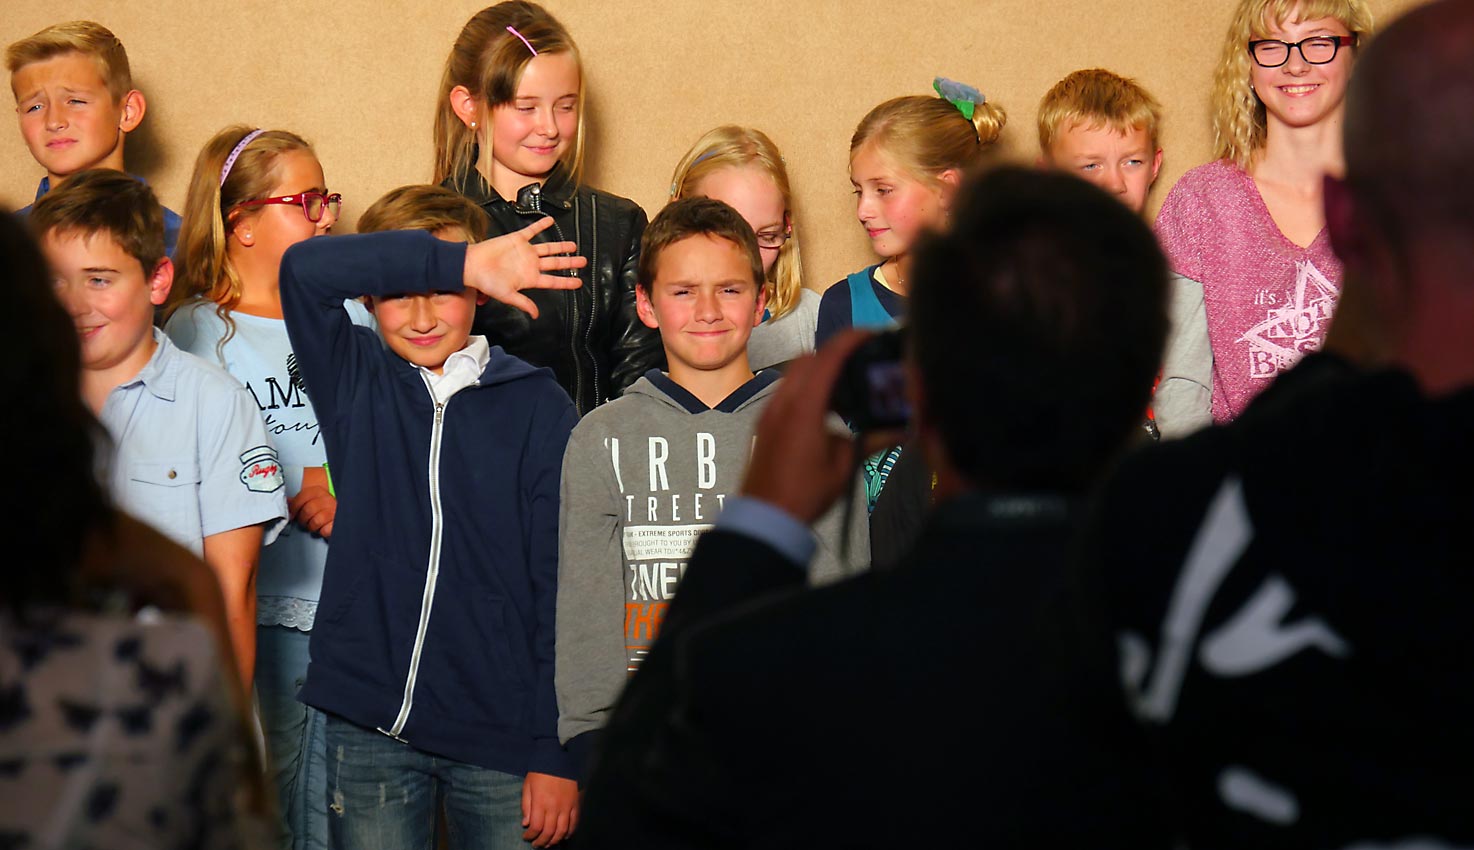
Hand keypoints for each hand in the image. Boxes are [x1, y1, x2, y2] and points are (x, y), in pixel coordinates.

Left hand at [288, 466, 335, 538]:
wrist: (340, 512)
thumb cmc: (323, 507)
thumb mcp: (311, 500)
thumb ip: (298, 501)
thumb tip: (286, 502)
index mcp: (319, 491)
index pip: (302, 497)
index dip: (294, 508)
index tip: (292, 514)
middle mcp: (328, 499)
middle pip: (307, 511)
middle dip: (303, 519)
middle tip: (305, 521)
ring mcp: (334, 511)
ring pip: (315, 522)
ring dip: (312, 526)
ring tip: (315, 524)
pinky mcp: (338, 522)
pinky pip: (325, 530)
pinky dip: (322, 531)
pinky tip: (324, 527)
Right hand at [465, 216, 586, 318]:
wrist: (472, 265)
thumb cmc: (486, 282)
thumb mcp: (507, 295)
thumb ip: (523, 303)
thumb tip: (535, 315)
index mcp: (529, 279)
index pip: (553, 281)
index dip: (566, 282)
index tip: (579, 282)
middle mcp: (530, 265)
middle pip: (555, 263)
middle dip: (570, 262)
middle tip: (583, 261)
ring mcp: (525, 252)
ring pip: (548, 248)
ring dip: (560, 246)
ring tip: (572, 245)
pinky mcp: (517, 239)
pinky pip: (532, 231)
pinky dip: (541, 225)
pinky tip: (551, 221)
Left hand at [522, 771, 577, 846]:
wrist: (556, 757)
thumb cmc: (539, 772)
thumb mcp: (527, 787)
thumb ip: (526, 806)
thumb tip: (526, 824)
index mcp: (541, 802)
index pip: (536, 827)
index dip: (530, 836)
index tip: (526, 837)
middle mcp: (555, 806)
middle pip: (549, 832)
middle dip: (542, 841)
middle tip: (536, 844)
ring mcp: (567, 806)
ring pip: (562, 830)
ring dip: (555, 840)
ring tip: (548, 843)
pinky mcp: (576, 803)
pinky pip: (574, 822)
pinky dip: (570, 832)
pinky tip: (564, 836)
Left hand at [743, 330, 901, 523]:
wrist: (764, 518)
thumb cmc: (801, 495)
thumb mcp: (843, 468)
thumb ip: (868, 441)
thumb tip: (895, 431)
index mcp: (804, 409)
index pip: (828, 358)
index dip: (850, 340)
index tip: (868, 334)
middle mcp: (782, 403)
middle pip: (807, 358)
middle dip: (833, 353)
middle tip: (857, 362)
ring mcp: (769, 413)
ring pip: (793, 374)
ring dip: (817, 372)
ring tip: (843, 391)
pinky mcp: (764, 425)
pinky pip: (785, 392)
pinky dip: (805, 389)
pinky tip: (823, 412)